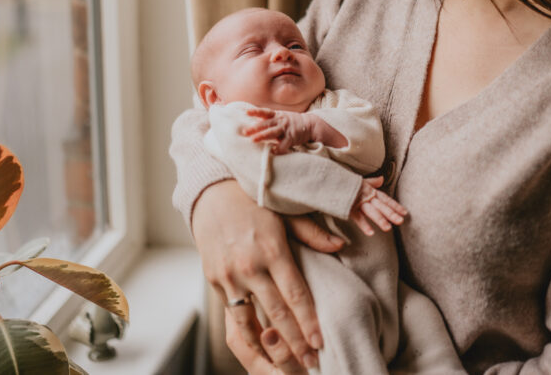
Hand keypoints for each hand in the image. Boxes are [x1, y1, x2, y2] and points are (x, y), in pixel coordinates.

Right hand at [191, 181, 323, 367]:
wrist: (210, 193)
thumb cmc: (254, 200)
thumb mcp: (285, 211)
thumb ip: (312, 232)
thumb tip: (340, 246)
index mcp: (272, 249)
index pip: (295, 295)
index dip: (309, 323)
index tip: (321, 343)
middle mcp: (249, 266)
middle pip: (276, 315)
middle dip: (295, 344)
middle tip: (311, 363)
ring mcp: (229, 276)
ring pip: (250, 324)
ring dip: (268, 348)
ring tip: (285, 365)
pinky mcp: (214, 281)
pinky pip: (232, 316)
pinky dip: (247, 335)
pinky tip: (260, 347)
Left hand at [242, 108, 313, 153]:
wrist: (309, 124)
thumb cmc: (291, 122)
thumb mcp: (280, 117)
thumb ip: (268, 119)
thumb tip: (253, 119)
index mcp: (276, 115)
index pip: (264, 112)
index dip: (255, 112)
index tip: (246, 112)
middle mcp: (280, 121)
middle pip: (266, 124)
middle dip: (255, 128)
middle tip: (244, 132)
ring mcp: (286, 129)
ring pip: (272, 132)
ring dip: (262, 136)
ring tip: (253, 140)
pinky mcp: (291, 138)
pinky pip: (283, 144)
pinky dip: (277, 148)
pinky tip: (271, 152)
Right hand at [349, 176, 407, 235]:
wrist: (332, 180)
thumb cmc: (347, 182)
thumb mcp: (361, 181)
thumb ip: (372, 182)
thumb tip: (382, 178)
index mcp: (370, 191)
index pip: (385, 199)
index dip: (395, 205)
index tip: (405, 213)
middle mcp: (367, 196)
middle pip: (381, 206)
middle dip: (391, 213)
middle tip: (401, 221)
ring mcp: (358, 202)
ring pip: (371, 211)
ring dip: (380, 219)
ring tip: (388, 228)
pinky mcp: (349, 207)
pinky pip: (357, 217)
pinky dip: (364, 225)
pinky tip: (370, 233)